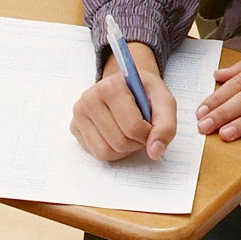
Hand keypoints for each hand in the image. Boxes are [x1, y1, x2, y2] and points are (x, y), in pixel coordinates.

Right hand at [68, 43, 176, 164]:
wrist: (127, 85)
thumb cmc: (144, 93)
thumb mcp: (164, 101)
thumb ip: (165, 125)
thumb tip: (155, 151)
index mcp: (111, 86)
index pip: (132, 127)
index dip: (148, 133)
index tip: (151, 125)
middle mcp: (90, 98)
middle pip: (119, 142)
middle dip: (136, 143)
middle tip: (140, 130)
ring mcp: (79, 114)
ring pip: (105, 152)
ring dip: (124, 150)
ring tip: (129, 133)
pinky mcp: (75, 127)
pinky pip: (96, 154)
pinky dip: (112, 151)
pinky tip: (116, 135)